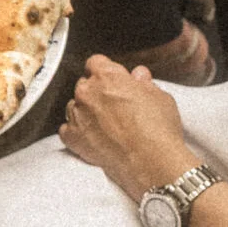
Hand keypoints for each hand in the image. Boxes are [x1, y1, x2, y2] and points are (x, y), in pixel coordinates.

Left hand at [59, 55, 200, 202]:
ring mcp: (78, 114)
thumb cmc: (158, 130)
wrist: (152, 163)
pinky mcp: (73, 137)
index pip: (96, 63)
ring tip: (105, 127)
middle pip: (85, 85)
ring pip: (74, 106)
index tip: (112, 81)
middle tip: (114, 108)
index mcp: (107, 76)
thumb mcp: (160, 98)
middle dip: (96, 93)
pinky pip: (67, 130)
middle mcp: (87, 92)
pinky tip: (92, 139)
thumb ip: (144, 83)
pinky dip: (77, 133)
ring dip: (86, 113)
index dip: (106, 72)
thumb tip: (139, 76)